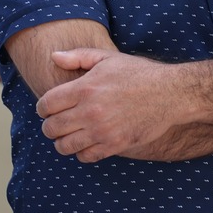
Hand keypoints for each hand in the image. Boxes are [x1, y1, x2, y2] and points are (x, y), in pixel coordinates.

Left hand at [35, 48, 178, 162]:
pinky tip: (86, 144)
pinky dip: (81, 153)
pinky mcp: (115, 144)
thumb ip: (78, 56)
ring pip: (65, 146)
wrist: (170, 93)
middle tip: (55, 124)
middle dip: (49, 127)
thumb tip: (53, 57)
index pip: (46, 105)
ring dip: (62, 142)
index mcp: (84, 88)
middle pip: (52, 128)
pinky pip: (86, 156)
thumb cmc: (138, 73)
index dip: (42, 108)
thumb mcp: (107, 58)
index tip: (48, 109)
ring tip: (68, 137)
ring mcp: (102, 130)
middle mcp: (90, 111)